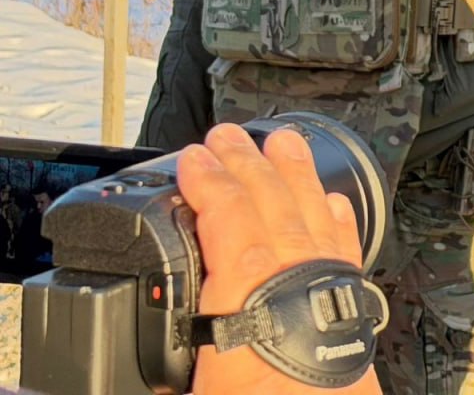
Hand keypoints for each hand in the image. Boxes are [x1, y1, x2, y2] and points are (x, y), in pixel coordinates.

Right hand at [176, 123, 381, 394]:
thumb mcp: (192, 384)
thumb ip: (155, 368)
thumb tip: (95, 382)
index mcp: (246, 283)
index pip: (225, 209)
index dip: (209, 177)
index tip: (194, 156)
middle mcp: (290, 268)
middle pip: (268, 196)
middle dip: (246, 159)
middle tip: (227, 133)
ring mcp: (325, 276)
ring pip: (310, 206)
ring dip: (293, 170)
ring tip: (282, 140)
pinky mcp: (350, 296)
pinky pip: (345, 241)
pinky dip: (337, 215)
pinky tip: (335, 199)